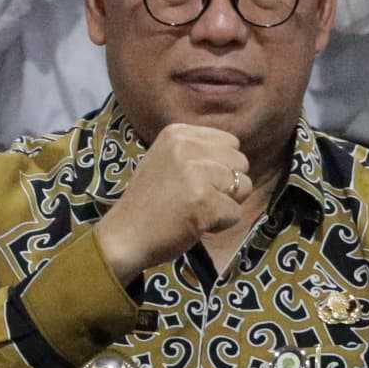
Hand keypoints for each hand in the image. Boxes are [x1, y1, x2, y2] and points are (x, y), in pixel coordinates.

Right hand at [96, 121, 254, 283]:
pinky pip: (236, 213)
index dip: (222, 166)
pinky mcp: (204, 201)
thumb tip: (235, 158)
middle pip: (241, 162)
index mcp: (178, 133)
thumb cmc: (148, 202)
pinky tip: (197, 225)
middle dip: (228, 185)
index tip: (199, 182)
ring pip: (244, 186)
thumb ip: (198, 152)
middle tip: (200, 199)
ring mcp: (196, 173)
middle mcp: (187, 146)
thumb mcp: (167, 159)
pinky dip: (222, 225)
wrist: (124, 235)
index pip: (230, 142)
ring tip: (198, 210)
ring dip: (227, 205)